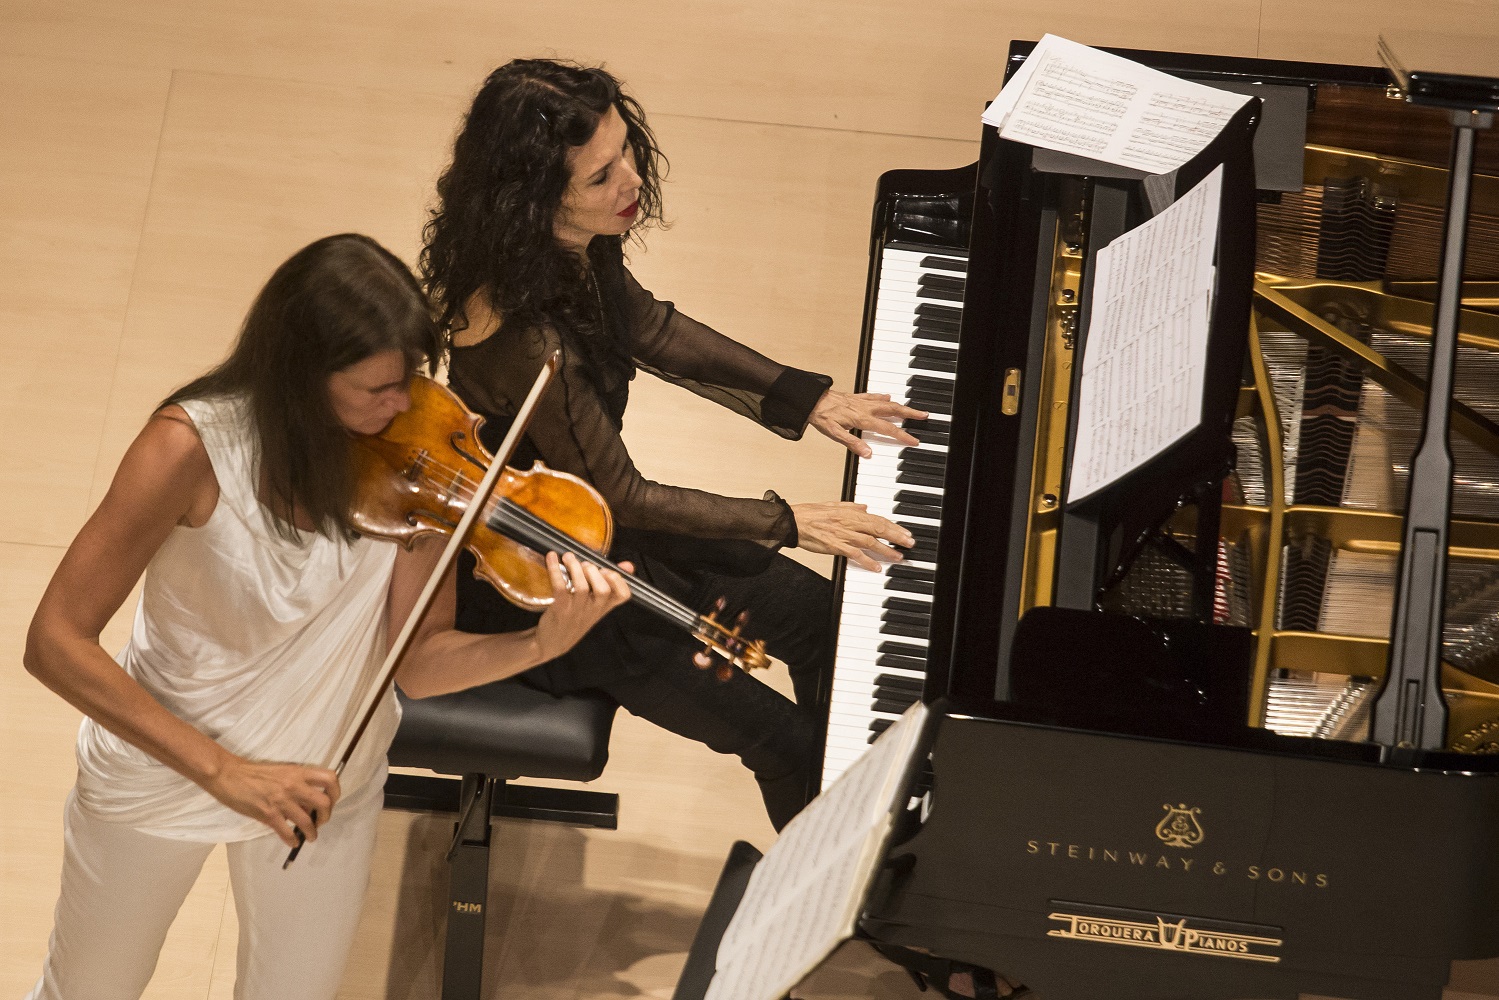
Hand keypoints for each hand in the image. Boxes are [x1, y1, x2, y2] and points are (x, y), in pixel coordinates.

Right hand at [202, 755, 340, 847]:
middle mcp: (294, 785)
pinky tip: (293, 842)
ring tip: (310, 837)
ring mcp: (281, 800)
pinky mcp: (268, 814)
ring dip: (312, 833)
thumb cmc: (254, 773)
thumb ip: (297, 784)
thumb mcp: (282, 772)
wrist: (229, 774)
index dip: (336, 792)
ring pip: (307, 821)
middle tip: (320, 821)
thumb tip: (308, 803)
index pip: (329, 778)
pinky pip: (287, 832)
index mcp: (298, 772)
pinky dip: (293, 840)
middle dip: (326, 816)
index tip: (332, 801)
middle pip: (324, 802)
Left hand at [534, 551, 631, 660]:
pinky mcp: (560, 609)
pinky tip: (552, 558)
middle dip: (594, 571)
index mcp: (604, 607)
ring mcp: (577, 611)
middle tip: (584, 564)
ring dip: (575, 567)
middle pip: (603, 589)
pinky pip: (560, 587)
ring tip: (568, 557)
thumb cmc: (574, 620)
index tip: (608, 570)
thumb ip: (609, 586)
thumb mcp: (595, 606)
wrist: (552, 643)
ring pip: (582, 587)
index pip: (623, 595)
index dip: (619, 580)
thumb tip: (628, 565)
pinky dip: (555, 570)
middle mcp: (593, 610)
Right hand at [791, 501, 914, 571]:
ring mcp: (843, 535)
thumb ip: (851, 506)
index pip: (877, 519)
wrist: (792, 521)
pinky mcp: (836, 546)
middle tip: (910, 543)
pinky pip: (855, 554)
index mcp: (850, 512)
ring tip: (898, 556)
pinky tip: (877, 567)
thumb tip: (865, 507)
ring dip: (887, 550)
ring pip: (870, 542)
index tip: (905, 532)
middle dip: (897, 536)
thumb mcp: (832, 505)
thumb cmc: (809, 514)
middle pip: (879, 529)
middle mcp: (849, 522)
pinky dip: (867, 561)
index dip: (893, 526)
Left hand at [808, 389, 927, 458]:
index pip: (887, 429)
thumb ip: (853, 443)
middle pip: (893, 410)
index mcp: (862, 419)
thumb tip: (868, 454)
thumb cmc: (821, 416)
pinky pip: (873, 396)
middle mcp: (865, 408)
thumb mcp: (834, 434)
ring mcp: (861, 401)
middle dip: (910, 413)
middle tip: (924, 416)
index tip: (914, 440)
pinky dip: (883, 397)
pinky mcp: (855, 397)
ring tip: (913, 409)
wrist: (810, 400)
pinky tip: (888, 396)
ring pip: (887, 402)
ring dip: (901, 405)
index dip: (902, 435)